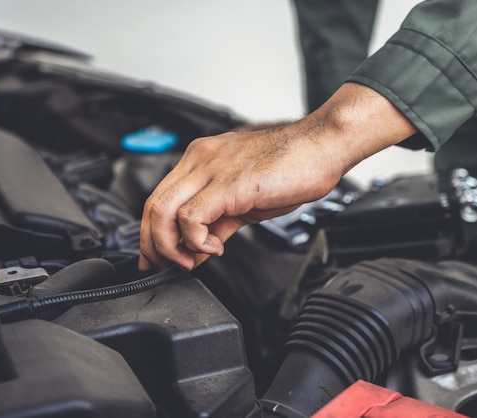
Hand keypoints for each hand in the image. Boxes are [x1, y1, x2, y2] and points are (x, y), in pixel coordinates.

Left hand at [139, 83, 416, 270]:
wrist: (324, 145)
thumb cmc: (292, 164)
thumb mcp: (246, 196)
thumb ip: (220, 219)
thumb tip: (203, 244)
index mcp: (201, 160)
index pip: (158, 198)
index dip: (153, 233)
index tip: (159, 257)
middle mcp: (200, 160)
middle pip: (152, 205)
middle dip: (153, 245)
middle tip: (170, 266)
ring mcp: (212, 169)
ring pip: (162, 211)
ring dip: (170, 246)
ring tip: (191, 261)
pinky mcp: (229, 184)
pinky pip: (191, 217)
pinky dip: (195, 241)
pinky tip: (215, 249)